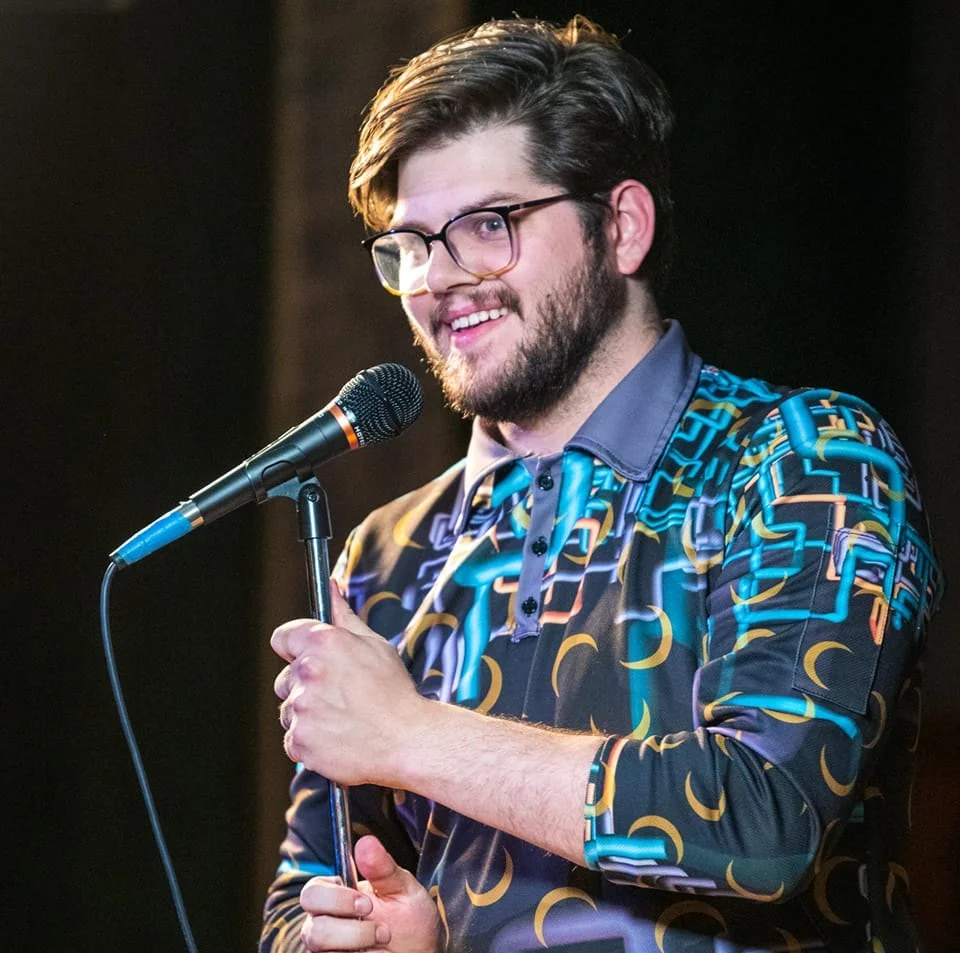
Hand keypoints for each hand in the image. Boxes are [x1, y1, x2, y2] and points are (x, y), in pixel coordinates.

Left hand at [272, 585, 425, 784]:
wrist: (407, 740)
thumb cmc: (394, 693)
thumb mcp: (374, 645)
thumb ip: (344, 616)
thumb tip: (331, 589)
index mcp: (323, 643)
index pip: (283, 637)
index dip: (294, 647)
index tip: (303, 656)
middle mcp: (306, 673)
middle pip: (285, 677)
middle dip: (305, 685)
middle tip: (338, 694)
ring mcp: (300, 708)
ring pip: (290, 709)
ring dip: (308, 713)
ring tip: (342, 717)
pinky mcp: (298, 740)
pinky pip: (293, 738)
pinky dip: (310, 740)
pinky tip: (337, 736)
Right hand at [299, 835, 439, 952]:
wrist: (422, 950)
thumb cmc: (410, 918)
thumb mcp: (402, 888)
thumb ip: (382, 867)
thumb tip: (366, 842)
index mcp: (337, 895)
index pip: (312, 892)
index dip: (334, 898)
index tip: (366, 903)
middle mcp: (327, 922)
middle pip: (312, 928)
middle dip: (347, 930)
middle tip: (380, 929)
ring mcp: (330, 949)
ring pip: (320, 949)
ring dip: (357, 944)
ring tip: (383, 940)